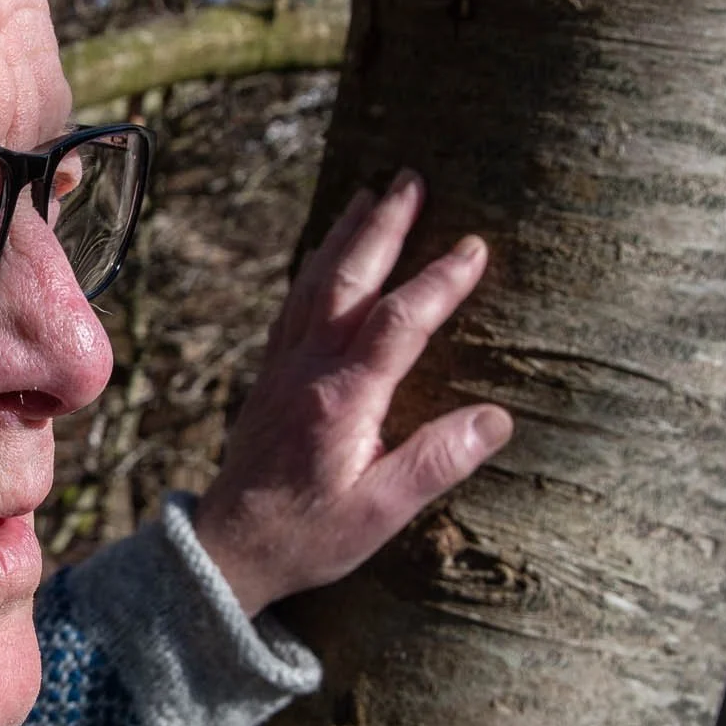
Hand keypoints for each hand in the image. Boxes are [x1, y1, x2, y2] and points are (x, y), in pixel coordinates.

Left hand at [192, 171, 511, 614]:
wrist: (227, 547)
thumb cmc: (307, 536)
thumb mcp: (379, 513)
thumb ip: (436, 462)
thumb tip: (497, 419)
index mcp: (342, 399)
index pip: (398, 322)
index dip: (438, 282)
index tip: (474, 247)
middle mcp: (308, 369)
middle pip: (348, 280)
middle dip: (384, 226)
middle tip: (411, 177)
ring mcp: (283, 366)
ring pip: (315, 283)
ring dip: (346, 235)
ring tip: (371, 194)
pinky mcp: (270, 375)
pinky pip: (292, 303)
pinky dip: (314, 267)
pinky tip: (325, 252)